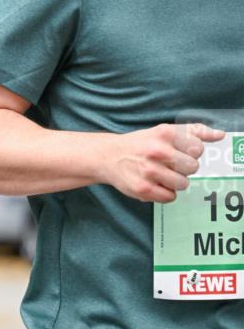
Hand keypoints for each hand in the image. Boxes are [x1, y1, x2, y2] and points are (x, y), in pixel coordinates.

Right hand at [103, 123, 224, 202]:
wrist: (108, 156)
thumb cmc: (141, 144)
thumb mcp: (164, 131)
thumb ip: (194, 131)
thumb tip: (219, 135)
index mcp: (165, 133)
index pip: (198, 148)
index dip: (191, 152)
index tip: (178, 152)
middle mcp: (157, 151)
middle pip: (193, 167)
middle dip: (184, 168)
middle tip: (169, 165)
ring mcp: (149, 171)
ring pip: (183, 184)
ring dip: (175, 182)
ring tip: (161, 175)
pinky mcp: (143, 189)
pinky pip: (170, 197)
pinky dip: (165, 193)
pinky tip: (155, 184)